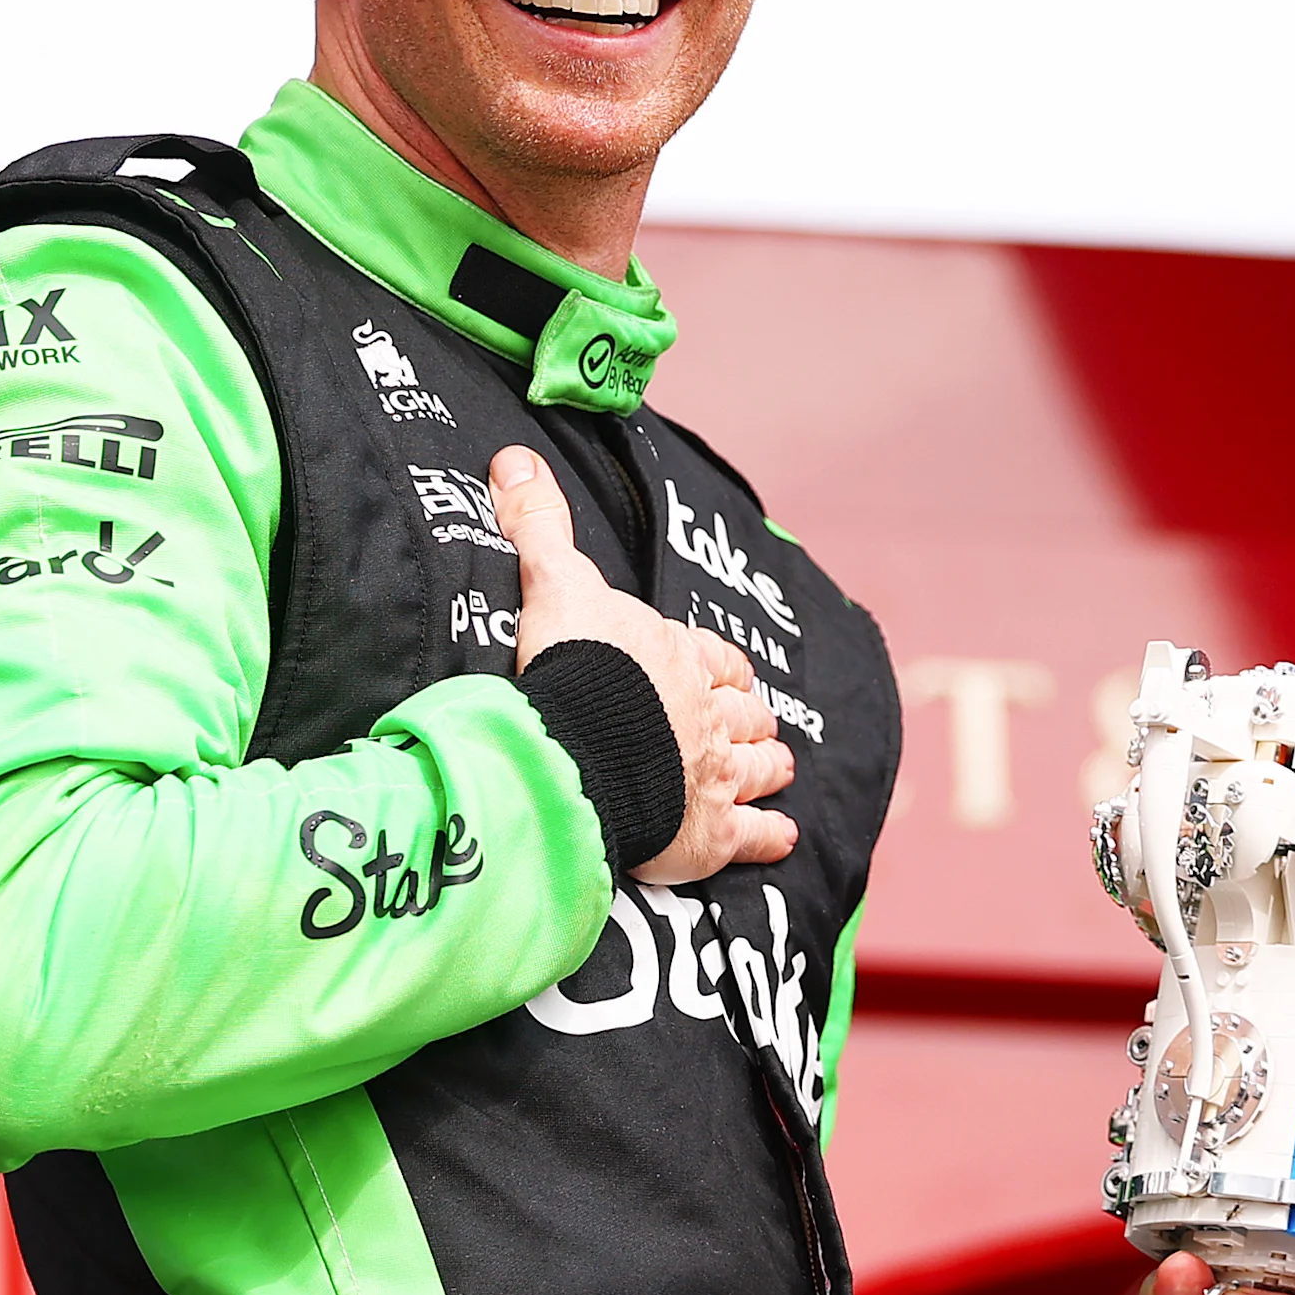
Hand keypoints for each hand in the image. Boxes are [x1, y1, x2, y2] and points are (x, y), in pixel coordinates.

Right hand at [490, 446, 797, 883]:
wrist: (581, 746)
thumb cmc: (574, 662)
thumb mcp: (554, 582)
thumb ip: (538, 524)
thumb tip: (512, 457)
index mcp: (679, 656)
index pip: (716, 657)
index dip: (723, 666)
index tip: (730, 671)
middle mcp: (708, 713)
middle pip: (744, 713)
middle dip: (752, 719)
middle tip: (758, 726)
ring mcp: (714, 774)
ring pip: (759, 768)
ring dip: (769, 767)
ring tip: (778, 769)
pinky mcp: (709, 834)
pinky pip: (754, 836)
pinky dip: (770, 836)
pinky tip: (782, 836)